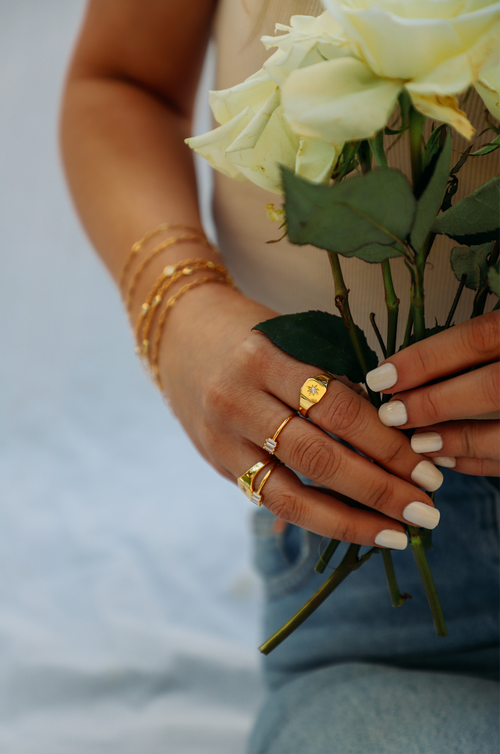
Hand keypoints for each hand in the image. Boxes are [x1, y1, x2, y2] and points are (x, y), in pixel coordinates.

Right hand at [158, 283, 443, 549]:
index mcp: (262, 359)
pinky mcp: (217, 462)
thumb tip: (394, 432)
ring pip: (291, 494)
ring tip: (396, 533)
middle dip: (379, 489)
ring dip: (351, 519)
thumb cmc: (248, 330)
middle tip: (425, 510)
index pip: (337, 409)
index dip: (386, 443)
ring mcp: (222, 438)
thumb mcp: (290, 338)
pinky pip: (270, 501)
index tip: (427, 466)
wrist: (178, 333)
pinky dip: (315, 518)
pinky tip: (351, 528)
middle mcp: (236, 402)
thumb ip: (330, 380)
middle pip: (319, 458)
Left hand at [366, 311, 499, 476]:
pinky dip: (483, 461)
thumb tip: (409, 368)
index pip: (479, 338)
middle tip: (391, 414)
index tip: (382, 376)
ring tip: (417, 445)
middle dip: (437, 403)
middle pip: (494, 387)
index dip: (427, 359)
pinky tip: (450, 459)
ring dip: (459, 439)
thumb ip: (483, 340)